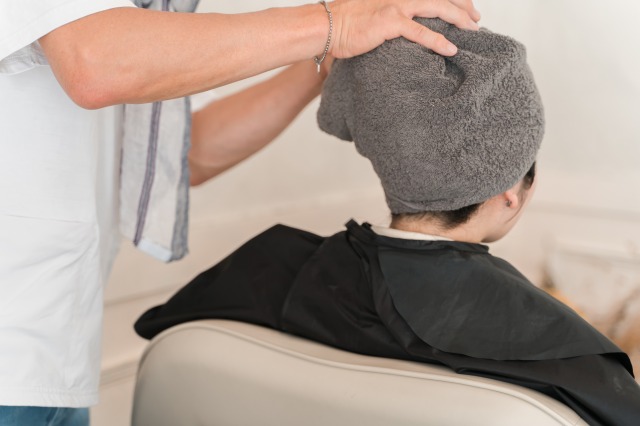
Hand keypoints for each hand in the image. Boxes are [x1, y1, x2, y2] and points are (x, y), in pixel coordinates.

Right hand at [330, 0, 480, 57]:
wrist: (327, 25)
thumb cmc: (346, 22)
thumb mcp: (372, 9)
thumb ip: (392, 13)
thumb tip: (404, 24)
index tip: (466, 7)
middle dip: (463, 6)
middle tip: (476, 19)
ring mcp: (397, 6)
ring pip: (438, 8)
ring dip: (459, 18)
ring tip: (473, 30)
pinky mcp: (392, 22)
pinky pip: (422, 32)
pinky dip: (439, 41)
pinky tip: (452, 49)